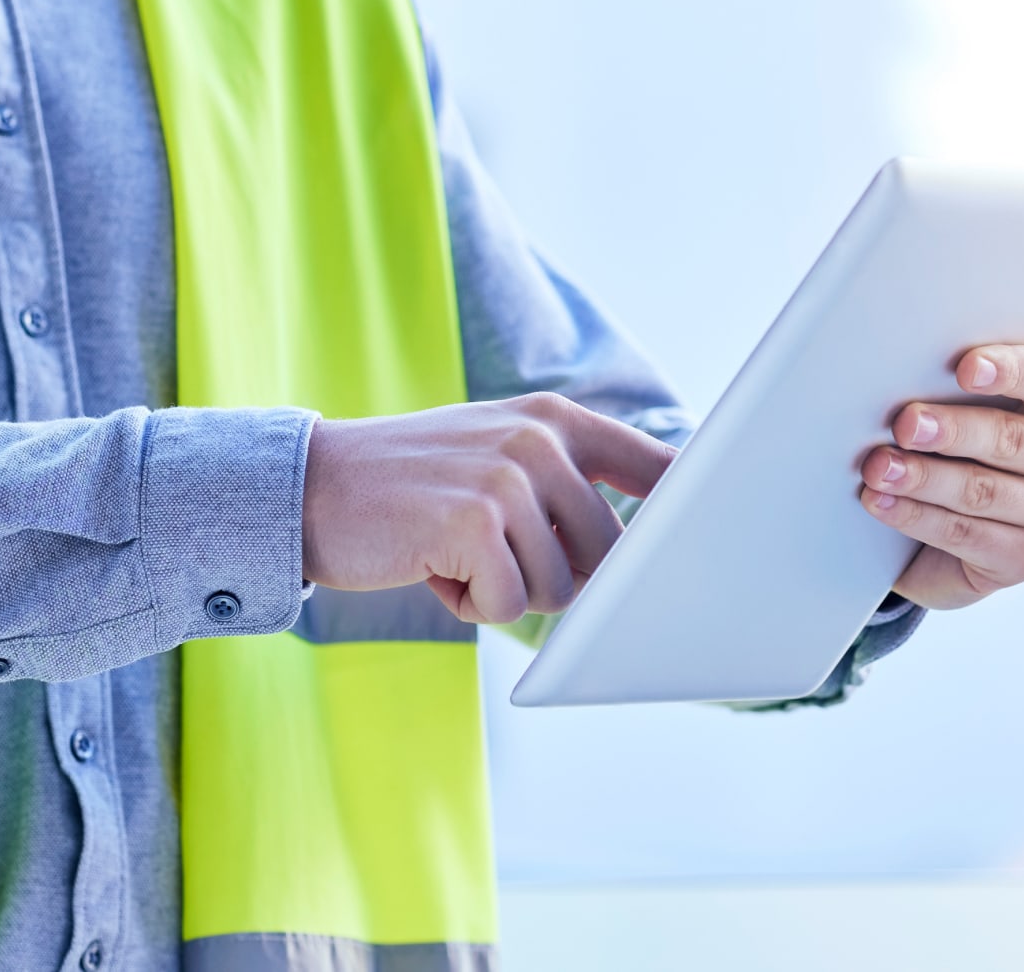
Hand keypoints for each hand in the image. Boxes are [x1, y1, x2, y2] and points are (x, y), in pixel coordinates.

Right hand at [301, 393, 675, 622]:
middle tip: (492, 553)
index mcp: (557, 418)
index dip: (687, 515)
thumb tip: (647, 552)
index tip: (711, 545)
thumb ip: (568, 483)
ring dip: (505, 592)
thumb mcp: (498, 457)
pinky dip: (468, 605)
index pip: (660, 466)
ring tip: (454, 551)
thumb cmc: (412, 489)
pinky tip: (430, 566)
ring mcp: (509, 479)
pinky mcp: (474, 523)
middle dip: (557, 576)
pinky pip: (507, 605)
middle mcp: (540, 439)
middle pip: (609, 555)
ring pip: (559, 588)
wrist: (311, 489)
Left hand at [858, 328, 1023, 609]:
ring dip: (923, 477)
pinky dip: (916, 516)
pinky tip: (881, 502)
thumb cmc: (980, 427)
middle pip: (1017, 440)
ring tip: (877, 464)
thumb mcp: (1000, 382)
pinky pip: (968, 536)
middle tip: (903, 422)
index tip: (966, 366)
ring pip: (985, 491)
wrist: (969, 513)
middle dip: (953, 430)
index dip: (1014, 371)